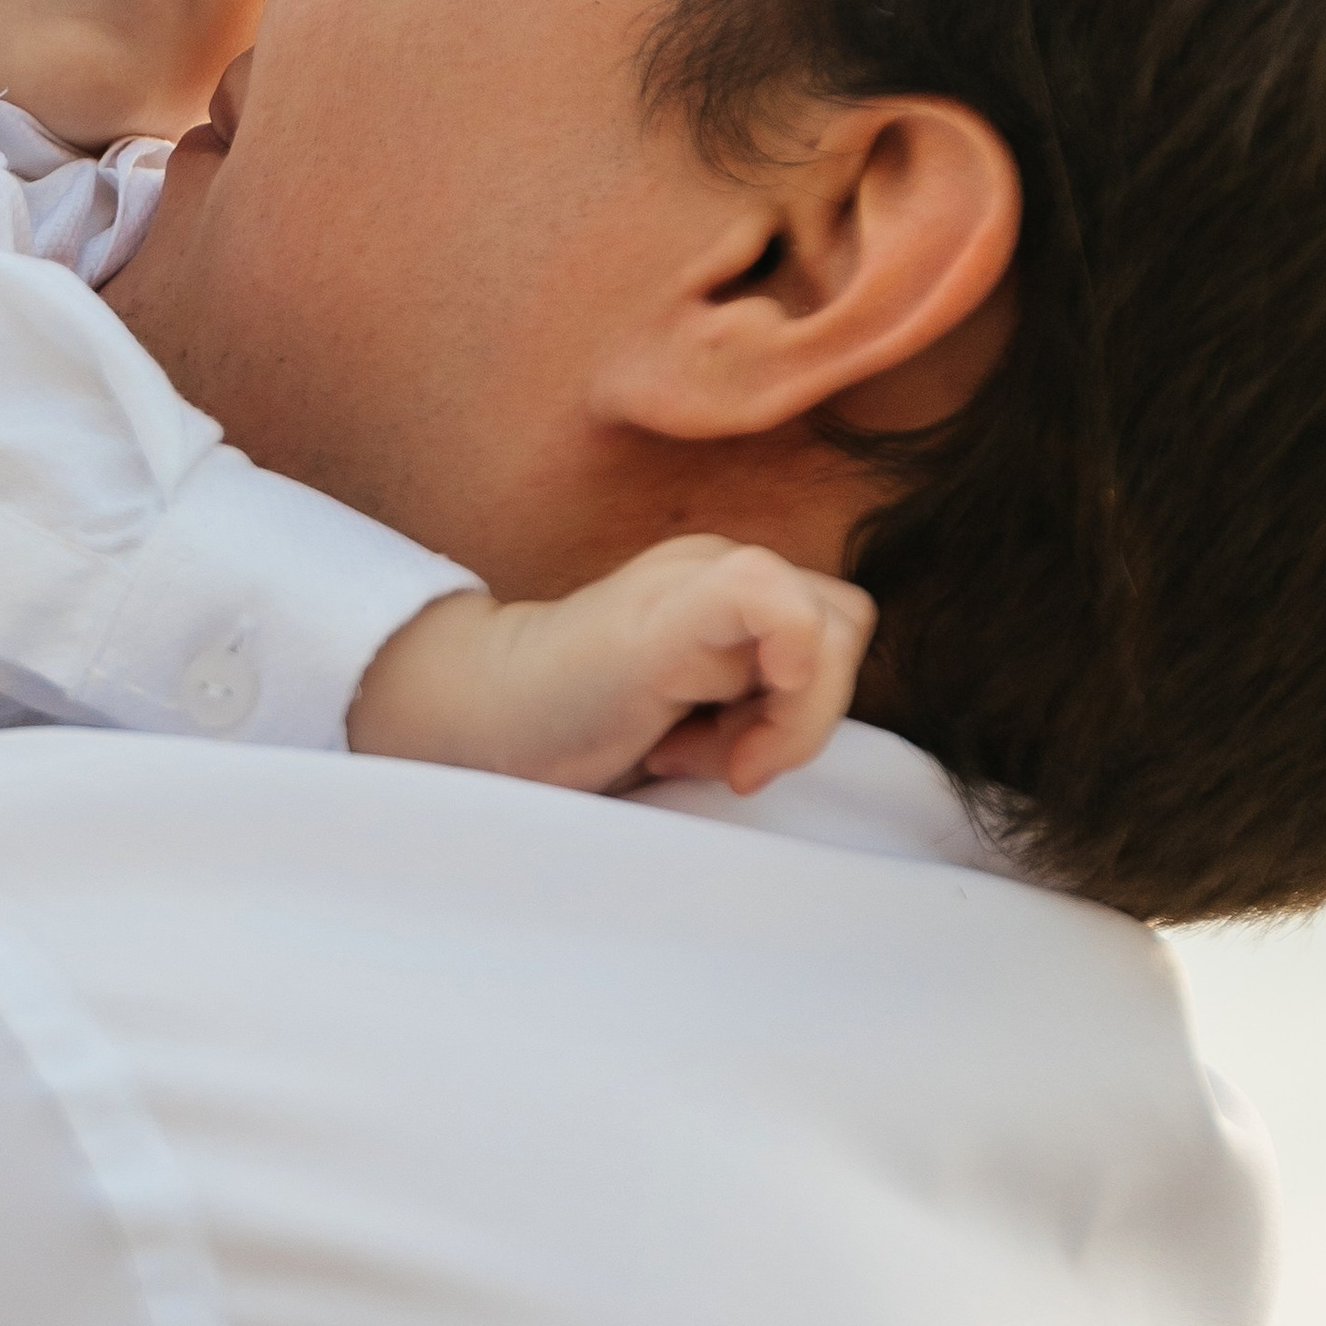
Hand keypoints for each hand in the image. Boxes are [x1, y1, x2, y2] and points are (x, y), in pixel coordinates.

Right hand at [346, 536, 876, 797]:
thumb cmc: (576, 734)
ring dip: (786, 719)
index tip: (734, 762)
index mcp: (725, 590)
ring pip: (833, 622)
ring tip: (690, 752)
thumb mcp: (696, 723)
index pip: (835, 631)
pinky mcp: (671, 604)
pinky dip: (785, 673)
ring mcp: (696, 575)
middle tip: (718, 759)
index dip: (808, 708)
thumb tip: (810, 728)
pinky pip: (777, 599)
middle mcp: (718, 564)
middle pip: (848, 625)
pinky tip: (718, 742)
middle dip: (805, 715)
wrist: (477, 728)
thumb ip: (758, 706)